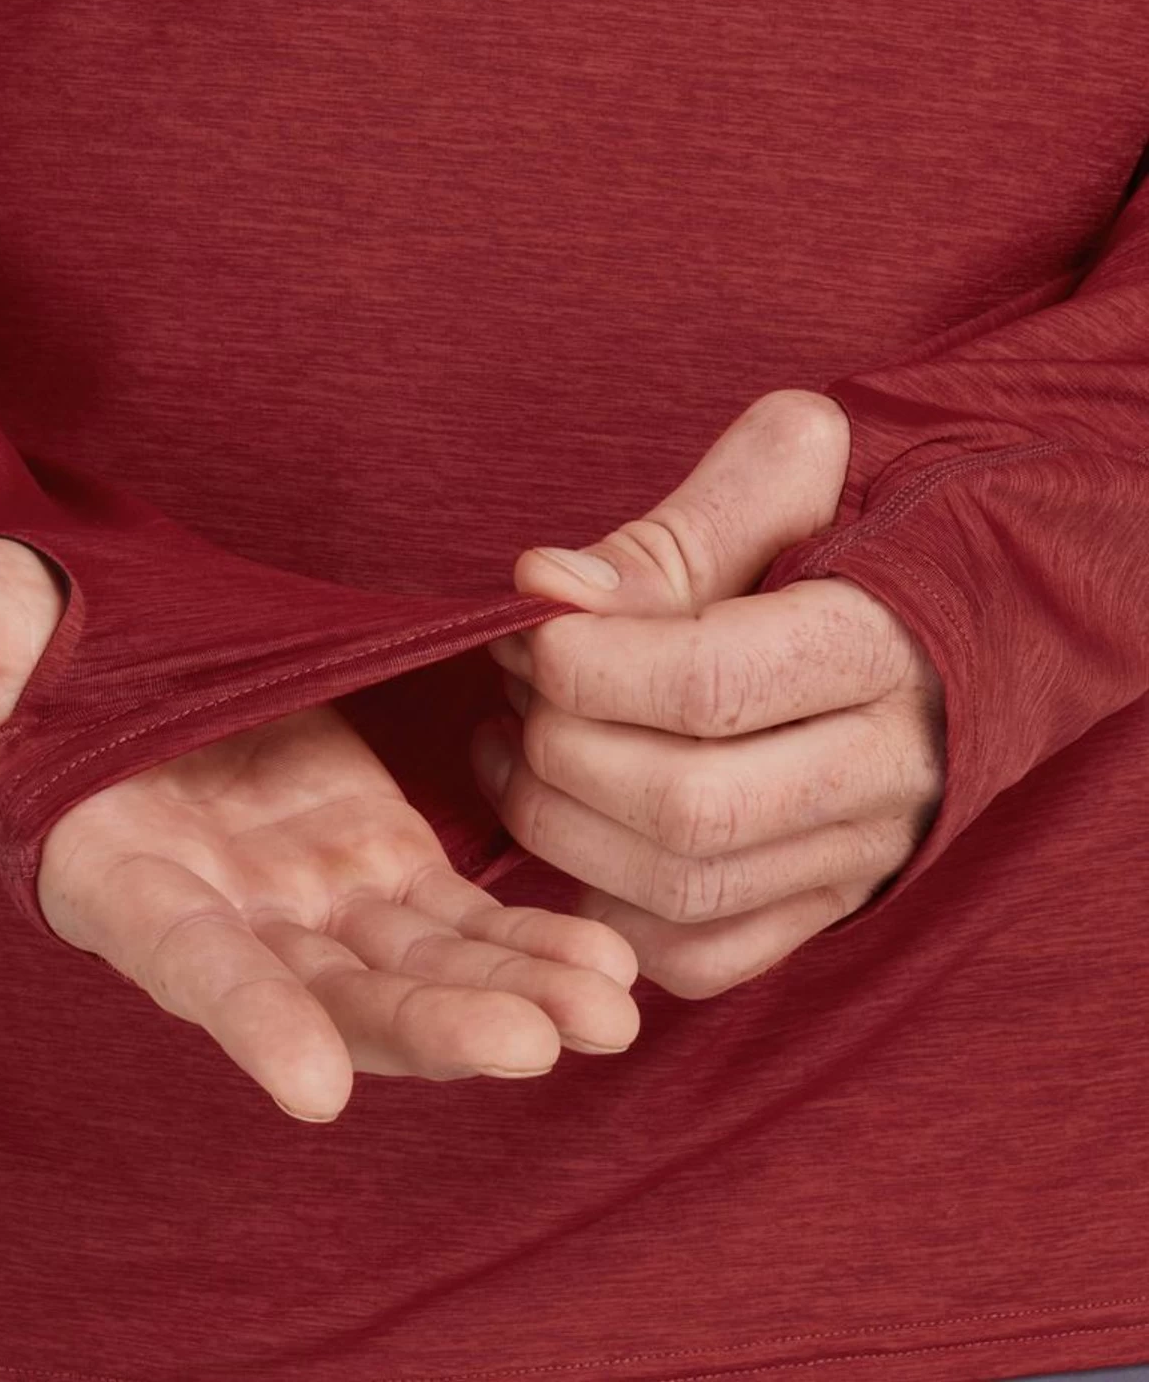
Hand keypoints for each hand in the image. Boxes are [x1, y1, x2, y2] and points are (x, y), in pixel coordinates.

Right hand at [0, 538, 640, 1121]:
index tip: (318, 1088)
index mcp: (123, 872)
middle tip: (539, 1044)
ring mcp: (309, 895)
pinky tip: (612, 958)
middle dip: (431, 1025)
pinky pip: (459, 917)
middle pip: (332, 994)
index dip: (243, 1021)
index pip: (183, 960)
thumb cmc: (23, 641)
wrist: (109, 644)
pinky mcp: (374, 858)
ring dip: (512, 993)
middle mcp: (226, 911)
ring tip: (613, 1007)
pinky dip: (528, 940)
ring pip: (417, 970)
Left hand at [473, 390, 946, 997]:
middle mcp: (884, 768)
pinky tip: (568, 827)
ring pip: (682, 892)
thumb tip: (544, 585)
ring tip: (507, 749)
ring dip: (556, 827)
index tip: (527, 629)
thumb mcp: (783, 490)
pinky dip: (606, 908)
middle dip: (559, 752)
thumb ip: (668, 533)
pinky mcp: (820, 913)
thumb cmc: (840, 544)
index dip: (585, 665)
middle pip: (690, 807)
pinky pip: (698, 958)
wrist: (942, 635)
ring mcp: (856, 857)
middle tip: (512, 691)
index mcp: (881, 645)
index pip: (711, 684)